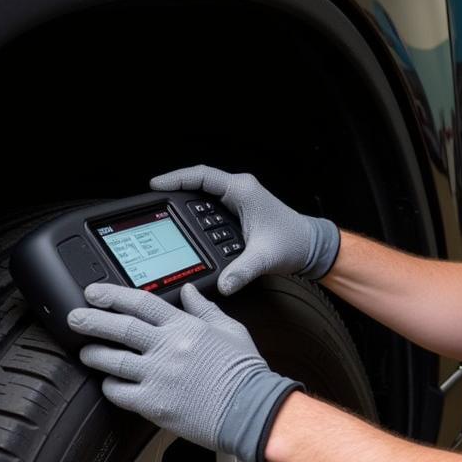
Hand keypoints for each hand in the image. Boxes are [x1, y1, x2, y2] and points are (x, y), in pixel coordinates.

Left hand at [66, 281, 304, 461]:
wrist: (249, 408)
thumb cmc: (244, 371)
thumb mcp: (230, 329)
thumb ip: (204, 309)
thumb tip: (188, 292)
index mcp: (186, 327)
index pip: (142, 304)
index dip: (114, 295)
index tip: (95, 293)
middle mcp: (168, 348)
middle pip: (121, 328)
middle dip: (92, 320)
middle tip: (75, 317)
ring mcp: (159, 376)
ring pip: (114, 360)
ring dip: (95, 354)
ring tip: (85, 351)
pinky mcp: (154, 403)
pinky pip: (121, 393)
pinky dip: (111, 386)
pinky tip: (108, 382)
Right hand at [149, 164, 339, 293]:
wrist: (309, 246)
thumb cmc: (294, 242)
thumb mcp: (266, 258)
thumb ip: (243, 272)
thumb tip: (224, 285)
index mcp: (243, 190)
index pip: (202, 176)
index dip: (177, 178)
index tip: (156, 185)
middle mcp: (239, 191)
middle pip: (198, 183)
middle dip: (174, 191)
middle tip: (152, 203)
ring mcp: (238, 199)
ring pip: (202, 195)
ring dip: (184, 202)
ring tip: (162, 213)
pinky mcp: (237, 210)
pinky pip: (209, 206)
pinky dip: (195, 213)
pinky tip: (184, 225)